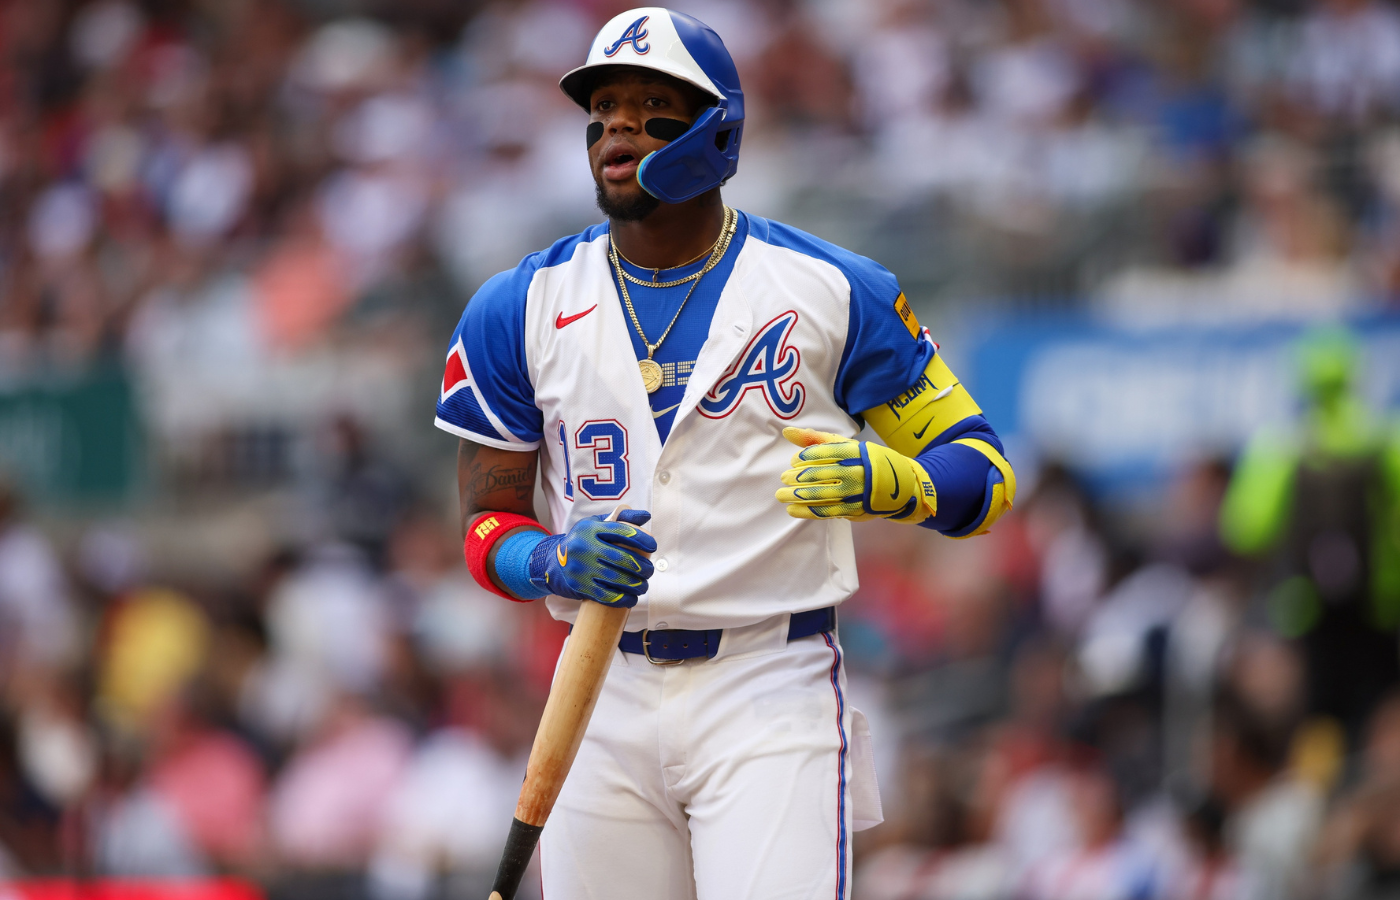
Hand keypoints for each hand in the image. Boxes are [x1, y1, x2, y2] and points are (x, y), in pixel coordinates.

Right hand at [534, 510, 656, 606]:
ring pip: (617, 578)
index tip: (653, 547)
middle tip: (649, 571)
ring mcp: (581, 568)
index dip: (642, 539)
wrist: (552, 563)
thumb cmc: (582, 542)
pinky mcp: (580, 586)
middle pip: (623, 558)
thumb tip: (646, 517)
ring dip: (637, 585)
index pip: (622, 531)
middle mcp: (584, 547)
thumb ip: (621, 518)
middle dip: (642, 567)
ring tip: (643, 585)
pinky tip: (632, 598)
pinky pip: (607, 595)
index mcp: (590, 529)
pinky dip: (623, 599)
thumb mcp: (596, 524)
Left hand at [775, 427, 936, 523]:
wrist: (900, 486)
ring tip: (781, 495)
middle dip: (798, 477)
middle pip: (821, 474)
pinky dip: (807, 511)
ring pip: (822, 495)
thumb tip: (786, 432)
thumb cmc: (865, 461)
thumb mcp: (845, 445)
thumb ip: (815, 439)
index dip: (805, 457)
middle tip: (783, 478)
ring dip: (798, 496)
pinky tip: (792, 509)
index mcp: (854, 452)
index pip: (824, 452)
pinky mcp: (855, 510)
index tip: (793, 461)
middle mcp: (856, 471)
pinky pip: (827, 512)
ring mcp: (856, 493)